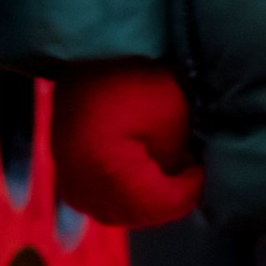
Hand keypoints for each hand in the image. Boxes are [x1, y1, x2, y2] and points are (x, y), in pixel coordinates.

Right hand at [52, 62, 201, 228]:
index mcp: (108, 171)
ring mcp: (69, 180)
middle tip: (187, 175)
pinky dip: (119, 199)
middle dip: (167, 198)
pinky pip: (94, 201)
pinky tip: (136, 183)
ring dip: (144, 203)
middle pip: (136, 213)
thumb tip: (181, 178)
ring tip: (165, 177)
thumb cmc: (134, 79)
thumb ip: (177, 159)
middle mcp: (82, 183)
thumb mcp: (171, 116)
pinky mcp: (64, 171)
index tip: (202, 170)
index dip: (189, 189)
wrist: (88, 53)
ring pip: (114, 211)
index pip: (160, 202)